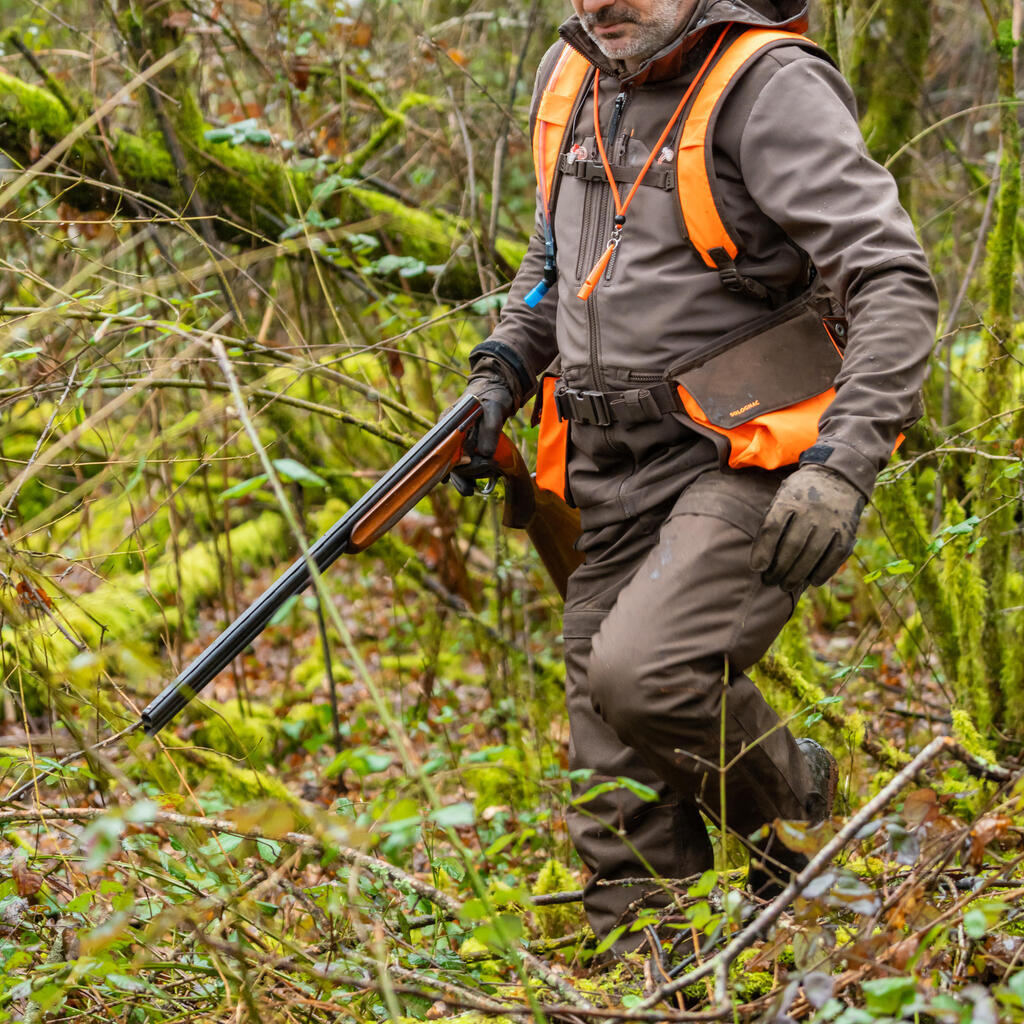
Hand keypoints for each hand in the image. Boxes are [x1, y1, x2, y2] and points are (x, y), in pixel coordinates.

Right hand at [449, 373, 515, 496]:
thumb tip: (485, 454)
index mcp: (448, 423)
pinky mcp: (466, 448)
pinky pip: (462, 466)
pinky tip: (470, 488)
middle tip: (486, 473)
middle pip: (448, 460)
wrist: (497, 392)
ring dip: (463, 479)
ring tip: (470, 491)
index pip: (443, 448)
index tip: (467, 468)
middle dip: (464, 473)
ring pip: (454, 466)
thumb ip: (490, 430)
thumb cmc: (493, 397)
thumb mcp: (494, 410)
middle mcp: (448, 435)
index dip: (451, 463)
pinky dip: (466, 477)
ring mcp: (457, 442)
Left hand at [750, 465, 866, 591]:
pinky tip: (811, 581)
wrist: (838, 476)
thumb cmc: (801, 493)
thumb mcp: (782, 497)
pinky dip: (823, 572)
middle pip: (791, 546)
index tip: (757, 568)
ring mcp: (831, 521)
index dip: (762, 551)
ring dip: (797, 575)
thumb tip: (761, 559)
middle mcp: (811, 510)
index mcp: (789, 499)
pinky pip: (834, 557)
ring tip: (785, 585)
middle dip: (778, 569)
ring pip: (812, 554)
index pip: (772, 529)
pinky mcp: (847, 531)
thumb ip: (773, 522)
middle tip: (770, 581)